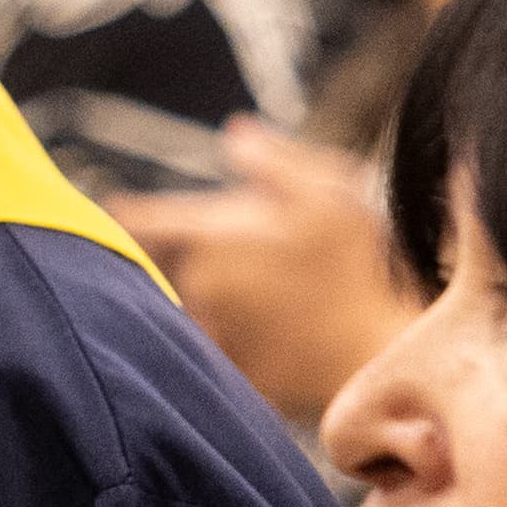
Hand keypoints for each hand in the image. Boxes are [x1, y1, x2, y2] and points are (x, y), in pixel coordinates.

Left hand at [110, 121, 418, 429]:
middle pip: (161, 262)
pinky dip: (220, 336)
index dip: (127, 211)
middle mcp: (197, 286)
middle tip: (223, 249)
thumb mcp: (333, 193)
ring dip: (197, 295)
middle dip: (178, 251)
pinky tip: (265, 330)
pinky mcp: (228, 373)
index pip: (139, 218)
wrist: (392, 350)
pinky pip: (207, 348)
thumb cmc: (368, 266)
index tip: (114, 208)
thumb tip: (235, 134)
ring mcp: (209, 333)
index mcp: (210, 237)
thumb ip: (275, 161)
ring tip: (258, 293)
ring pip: (183, 304)